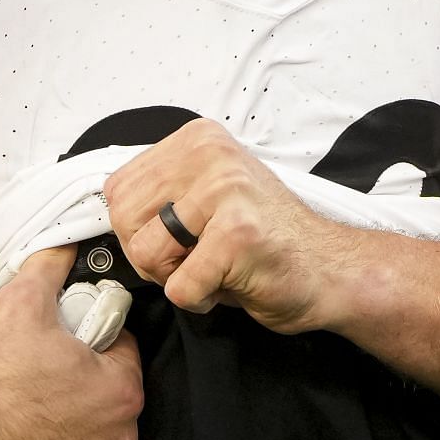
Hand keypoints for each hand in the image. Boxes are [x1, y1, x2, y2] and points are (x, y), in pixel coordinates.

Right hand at [0, 247, 142, 439]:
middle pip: (107, 400)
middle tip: (40, 373)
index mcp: (121, 393)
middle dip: (81, 385)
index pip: (123, 351)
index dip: (93, 340)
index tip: (65, 341)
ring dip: (67, 427)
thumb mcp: (21, 303)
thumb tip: (66, 243)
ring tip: (26, 409)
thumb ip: (51, 267)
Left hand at [105, 119, 349, 333]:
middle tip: (194, 261)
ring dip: (175, 278)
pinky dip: (201, 300)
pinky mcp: (236, 234)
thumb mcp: (208, 193)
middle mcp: (209, 155)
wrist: (330, 269)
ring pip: (145, 254)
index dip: (136, 228)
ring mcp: (224, 191)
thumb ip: (163, 192)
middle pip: (124, 221)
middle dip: (152, 257)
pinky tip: (232, 284)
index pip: (118, 188)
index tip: (175, 238)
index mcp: (197, 139)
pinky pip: (180, 287)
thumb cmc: (265, 239)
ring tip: (213, 269)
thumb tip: (109, 212)